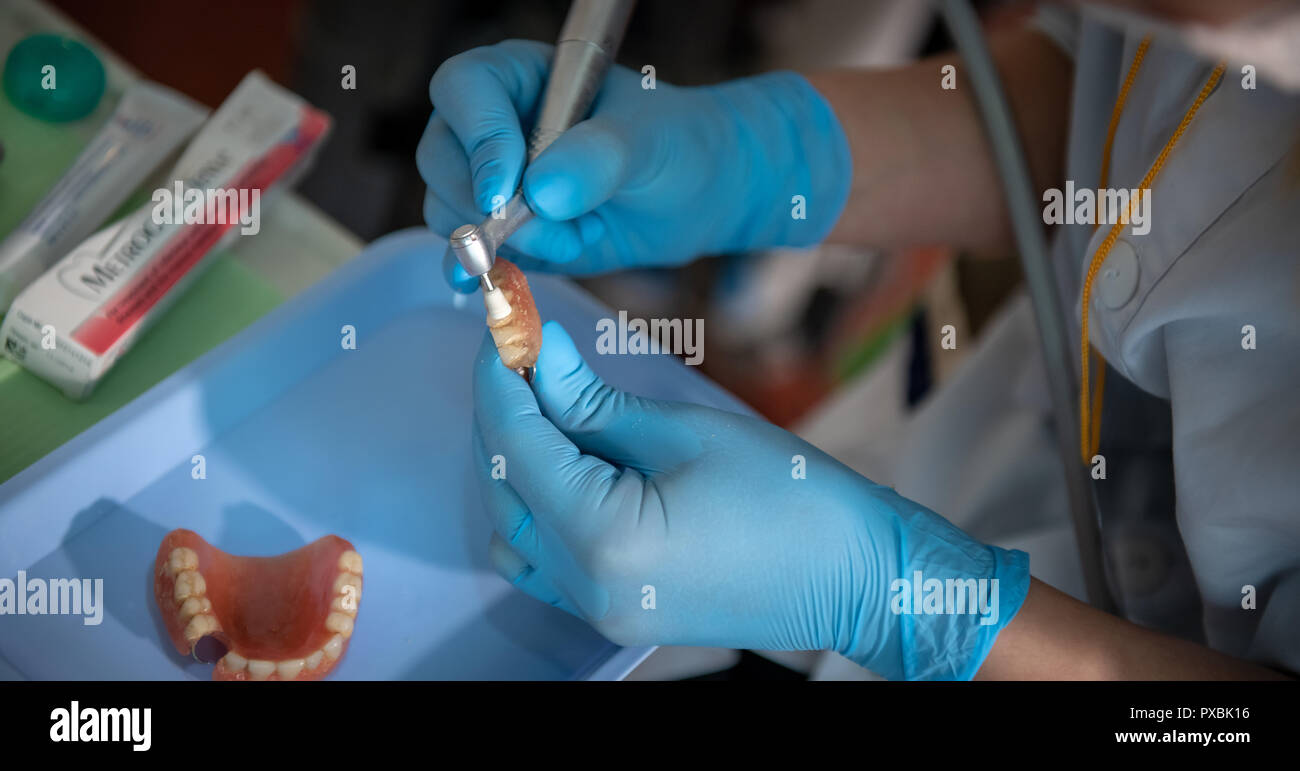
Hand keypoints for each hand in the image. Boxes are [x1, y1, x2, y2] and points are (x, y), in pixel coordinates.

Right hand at [420, 40, 851, 291]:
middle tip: (564, 225)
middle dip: (492, 208)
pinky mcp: (500, 232)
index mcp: (518, 76)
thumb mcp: (648, 144)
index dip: (478, 140)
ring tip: (580, 237)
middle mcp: (489, 123)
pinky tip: (511, 284)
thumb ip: (599, 158)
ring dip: (509, 243)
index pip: (463, 90)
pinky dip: (489, 273)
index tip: (507, 193)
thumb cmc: (676, 146)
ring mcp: (488, 180)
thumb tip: (542, 192)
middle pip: (440, 158)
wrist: (696, 195)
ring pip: (449, 212)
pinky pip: (467, 255)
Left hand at [471, 322, 1029, 679]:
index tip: (501, 319)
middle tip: (526, 349)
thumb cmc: (788, 496)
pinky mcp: (613, 611)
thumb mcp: (683, 431)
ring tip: (553, 404)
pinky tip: (570, 463)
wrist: (853, 575)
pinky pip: (543, 560)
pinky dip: (537, 506)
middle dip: (506, 410)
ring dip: (516, 462)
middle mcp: (584, 585)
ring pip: (513, 526)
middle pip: (503, 484)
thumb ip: (592, 401)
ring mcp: (596, 609)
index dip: (499, 373)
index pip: (514, 442)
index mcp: (601, 536)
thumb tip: (536, 353)